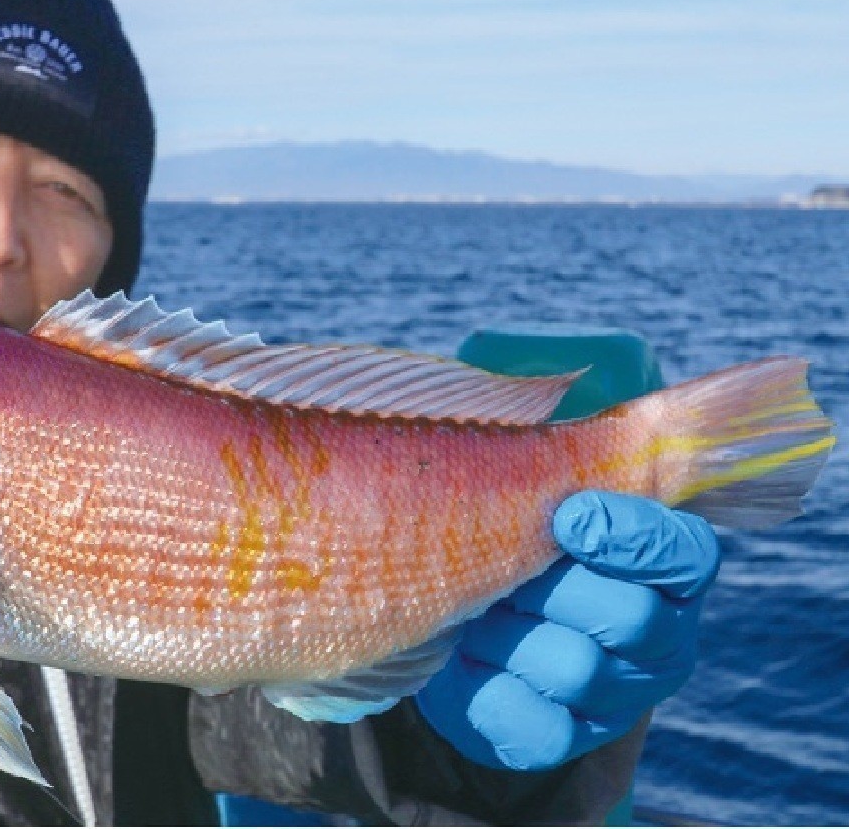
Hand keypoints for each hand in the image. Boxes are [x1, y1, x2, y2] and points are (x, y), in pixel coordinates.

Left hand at [416, 490, 719, 769]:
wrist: (464, 626)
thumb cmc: (512, 544)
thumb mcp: (541, 499)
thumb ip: (560, 463)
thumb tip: (549, 409)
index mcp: (670, 575)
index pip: (687, 555)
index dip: (633, 537)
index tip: (568, 517)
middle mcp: (662, 643)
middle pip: (631, 616)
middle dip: (552, 587)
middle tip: (503, 572)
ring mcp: (619, 700)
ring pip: (576, 668)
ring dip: (508, 631)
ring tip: (479, 610)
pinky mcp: (564, 741)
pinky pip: (533, 725)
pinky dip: (485, 686)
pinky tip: (468, 657)